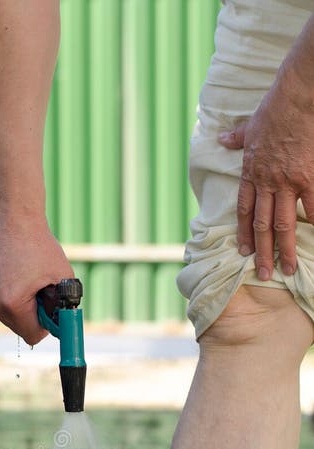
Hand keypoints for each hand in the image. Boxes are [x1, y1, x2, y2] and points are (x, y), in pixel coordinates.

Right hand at [0, 214, 73, 344]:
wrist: (13, 219)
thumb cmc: (40, 245)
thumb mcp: (63, 277)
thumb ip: (65, 306)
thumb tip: (63, 327)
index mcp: (13, 303)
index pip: (32, 335)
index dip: (46, 326)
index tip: (51, 309)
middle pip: (19, 329)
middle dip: (33, 316)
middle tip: (41, 291)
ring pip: (9, 318)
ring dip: (22, 307)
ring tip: (28, 280)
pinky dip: (10, 298)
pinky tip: (17, 277)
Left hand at [218, 78, 313, 280]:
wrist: (296, 96)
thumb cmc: (275, 108)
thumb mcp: (249, 126)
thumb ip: (237, 139)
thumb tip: (222, 139)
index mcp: (251, 173)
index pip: (244, 211)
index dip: (243, 234)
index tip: (243, 252)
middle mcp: (267, 182)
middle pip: (262, 226)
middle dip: (262, 253)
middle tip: (263, 274)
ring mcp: (289, 182)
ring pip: (284, 224)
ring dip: (286, 250)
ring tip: (289, 270)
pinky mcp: (309, 177)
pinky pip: (313, 208)